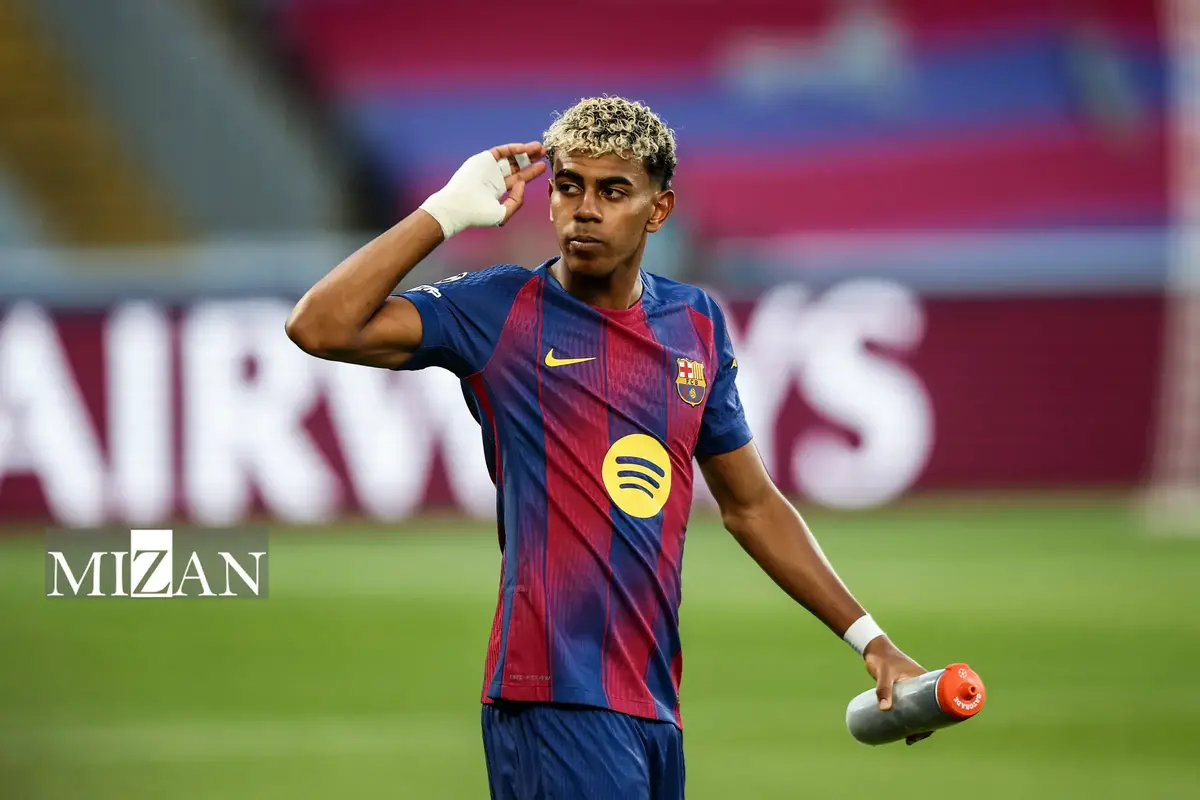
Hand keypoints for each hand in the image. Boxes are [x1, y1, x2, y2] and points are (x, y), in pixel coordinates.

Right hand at [419, 142, 546, 238]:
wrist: (458, 206)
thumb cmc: (477, 214)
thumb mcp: (503, 214)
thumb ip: (516, 201)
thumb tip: (522, 183)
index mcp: (498, 190)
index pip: (518, 179)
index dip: (531, 173)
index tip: (543, 168)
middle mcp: (494, 177)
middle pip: (516, 166)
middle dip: (531, 160)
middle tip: (544, 153)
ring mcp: (489, 167)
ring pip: (510, 156)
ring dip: (525, 151)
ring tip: (539, 148)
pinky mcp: (483, 159)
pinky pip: (501, 151)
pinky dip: (513, 149)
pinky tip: (525, 148)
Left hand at [863, 637, 933, 745]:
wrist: (874, 649)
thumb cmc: (882, 659)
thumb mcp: (884, 674)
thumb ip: (883, 689)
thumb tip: (885, 709)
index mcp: (925, 680)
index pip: (939, 702)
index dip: (937, 720)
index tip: (927, 732)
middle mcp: (922, 686)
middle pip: (930, 710)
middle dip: (925, 727)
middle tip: (913, 738)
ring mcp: (913, 689)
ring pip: (920, 710)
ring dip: (917, 725)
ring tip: (908, 738)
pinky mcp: (904, 691)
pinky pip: (911, 707)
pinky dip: (909, 719)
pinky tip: (902, 729)